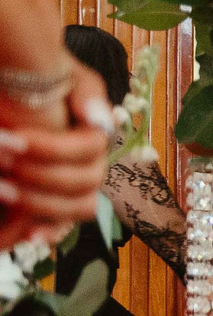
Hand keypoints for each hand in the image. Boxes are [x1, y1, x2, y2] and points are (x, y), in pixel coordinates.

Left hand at [0, 62, 111, 247]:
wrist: (27, 104)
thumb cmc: (42, 90)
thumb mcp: (66, 80)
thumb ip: (87, 93)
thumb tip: (99, 120)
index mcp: (96, 138)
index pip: (91, 147)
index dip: (53, 147)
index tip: (15, 138)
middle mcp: (93, 168)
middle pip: (86, 181)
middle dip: (42, 175)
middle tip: (2, 164)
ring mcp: (78, 192)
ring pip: (79, 208)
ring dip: (43, 203)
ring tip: (3, 191)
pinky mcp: (58, 212)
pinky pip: (62, 230)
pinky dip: (48, 234)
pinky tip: (27, 235)